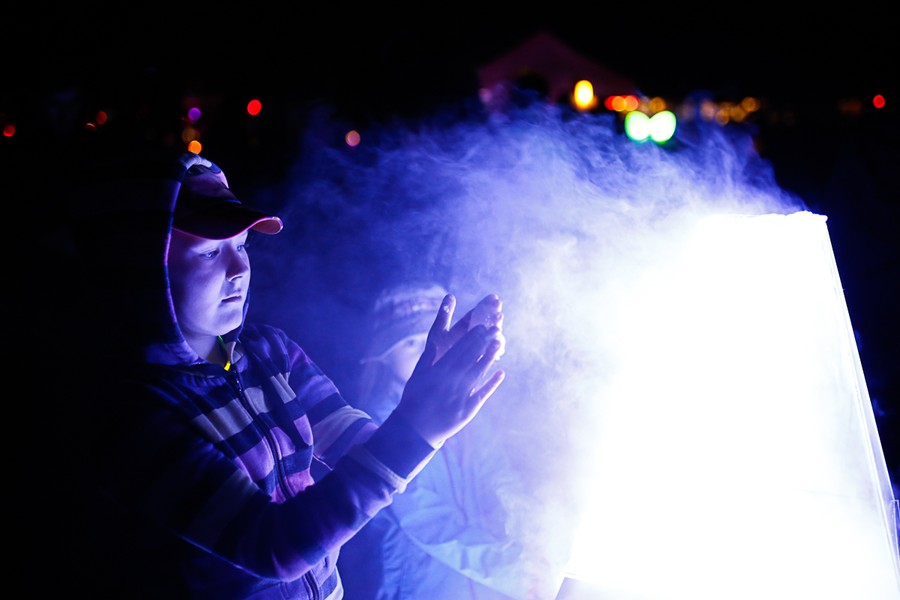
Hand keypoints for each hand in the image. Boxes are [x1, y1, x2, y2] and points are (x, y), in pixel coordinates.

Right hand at [394, 294, 505, 446]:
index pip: (458, 350)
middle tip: (495, 329)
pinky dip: (492, 383)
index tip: (481, 326)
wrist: (415, 429)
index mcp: (438, 372)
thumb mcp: (417, 375)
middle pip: (470, 358)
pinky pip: (482, 394)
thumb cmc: (414, 398)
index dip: (471, 337)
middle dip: (483, 342)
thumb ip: (429, 357)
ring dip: (489, 357)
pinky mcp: (468, 410)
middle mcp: (451, 382)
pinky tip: (501, 372)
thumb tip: (436, 340)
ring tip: (498, 344)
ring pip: (478, 373)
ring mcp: (461, 396)